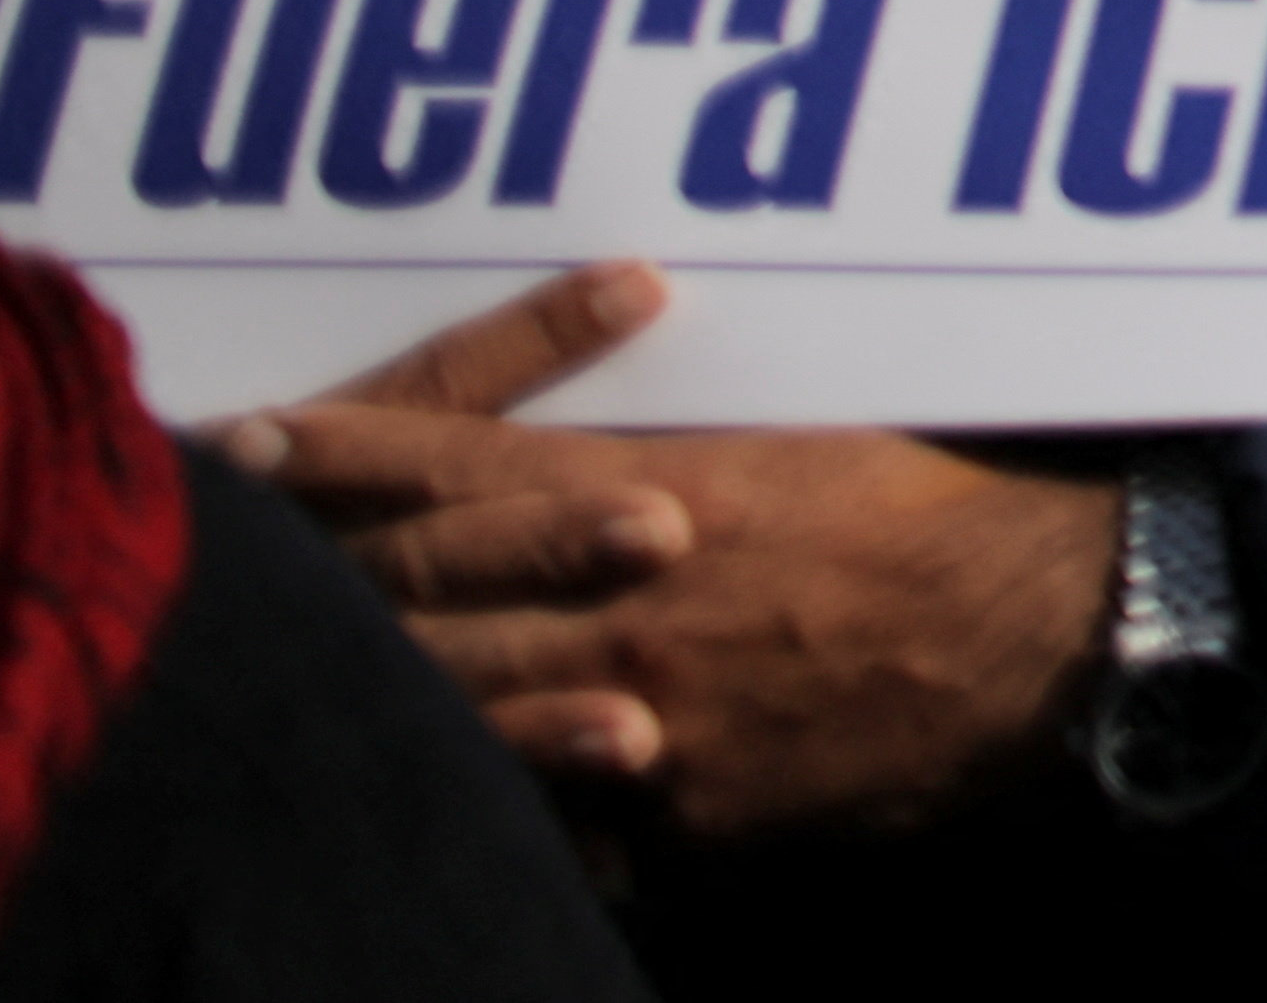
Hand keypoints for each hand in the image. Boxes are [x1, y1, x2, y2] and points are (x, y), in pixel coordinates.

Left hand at [225, 264, 1114, 832]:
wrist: (1040, 635)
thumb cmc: (943, 514)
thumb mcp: (813, 444)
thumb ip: (693, 458)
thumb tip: (614, 461)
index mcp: (663, 491)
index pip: (464, 462)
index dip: (349, 451)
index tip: (258, 437)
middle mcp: (630, 599)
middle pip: (430, 595)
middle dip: (319, 573)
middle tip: (226, 554)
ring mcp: (647, 715)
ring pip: (470, 715)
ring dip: (378, 699)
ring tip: (294, 693)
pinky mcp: (685, 813)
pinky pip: (557, 829)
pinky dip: (495, 819)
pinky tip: (437, 819)